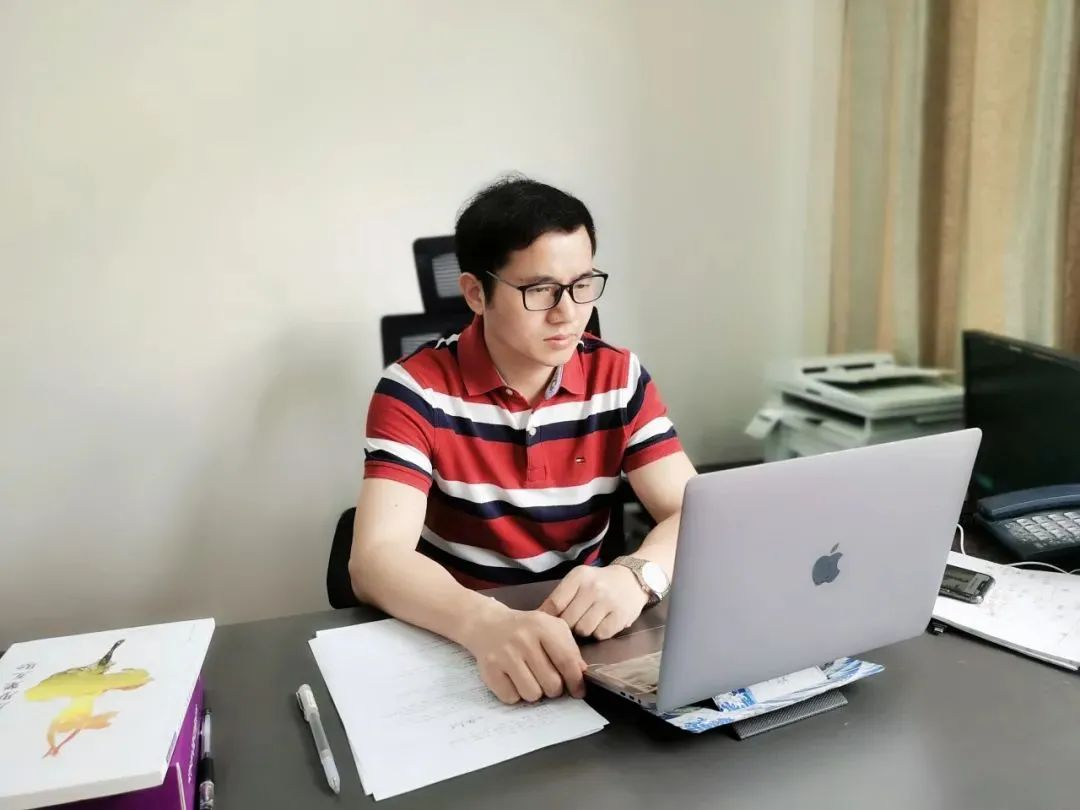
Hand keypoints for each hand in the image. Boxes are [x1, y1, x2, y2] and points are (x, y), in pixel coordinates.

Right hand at [462, 602, 586, 704]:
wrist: (488, 624)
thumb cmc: (526, 629)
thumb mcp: (551, 628)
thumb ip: (569, 648)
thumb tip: (581, 673)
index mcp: (542, 626)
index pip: (566, 661)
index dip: (576, 681)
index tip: (578, 691)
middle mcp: (522, 640)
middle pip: (551, 684)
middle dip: (554, 688)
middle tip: (548, 679)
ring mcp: (504, 655)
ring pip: (532, 694)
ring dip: (534, 691)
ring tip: (530, 677)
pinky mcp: (490, 670)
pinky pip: (511, 698)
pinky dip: (515, 693)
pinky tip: (513, 679)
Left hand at [539, 564, 647, 640]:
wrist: (632, 580)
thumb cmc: (599, 583)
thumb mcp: (578, 581)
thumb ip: (560, 597)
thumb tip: (537, 619)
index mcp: (578, 577)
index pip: (555, 603)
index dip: (549, 618)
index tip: (548, 625)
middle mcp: (593, 587)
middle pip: (568, 620)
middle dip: (567, 626)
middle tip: (573, 623)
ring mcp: (608, 602)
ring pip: (583, 630)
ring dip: (584, 631)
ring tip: (589, 622)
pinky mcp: (620, 616)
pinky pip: (600, 635)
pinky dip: (599, 633)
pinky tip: (602, 624)